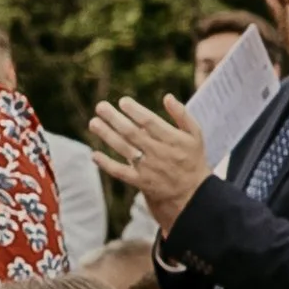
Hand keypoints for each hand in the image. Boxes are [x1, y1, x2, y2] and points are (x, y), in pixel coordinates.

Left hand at [87, 91, 208, 230]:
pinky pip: (120, 172)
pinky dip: (107, 164)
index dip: (135, 111)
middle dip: (115, 119)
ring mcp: (148, 168)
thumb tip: (167, 96)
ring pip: (124, 149)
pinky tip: (94, 154)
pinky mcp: (140, 182)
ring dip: (107, 135)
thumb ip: (182, 114)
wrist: (191, 192)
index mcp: (172, 139)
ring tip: (93, 123)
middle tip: (100, 107)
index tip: (122, 101)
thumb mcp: (195, 134)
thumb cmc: (191, 157)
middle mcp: (158, 152)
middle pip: (132, 133)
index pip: (149, 122)